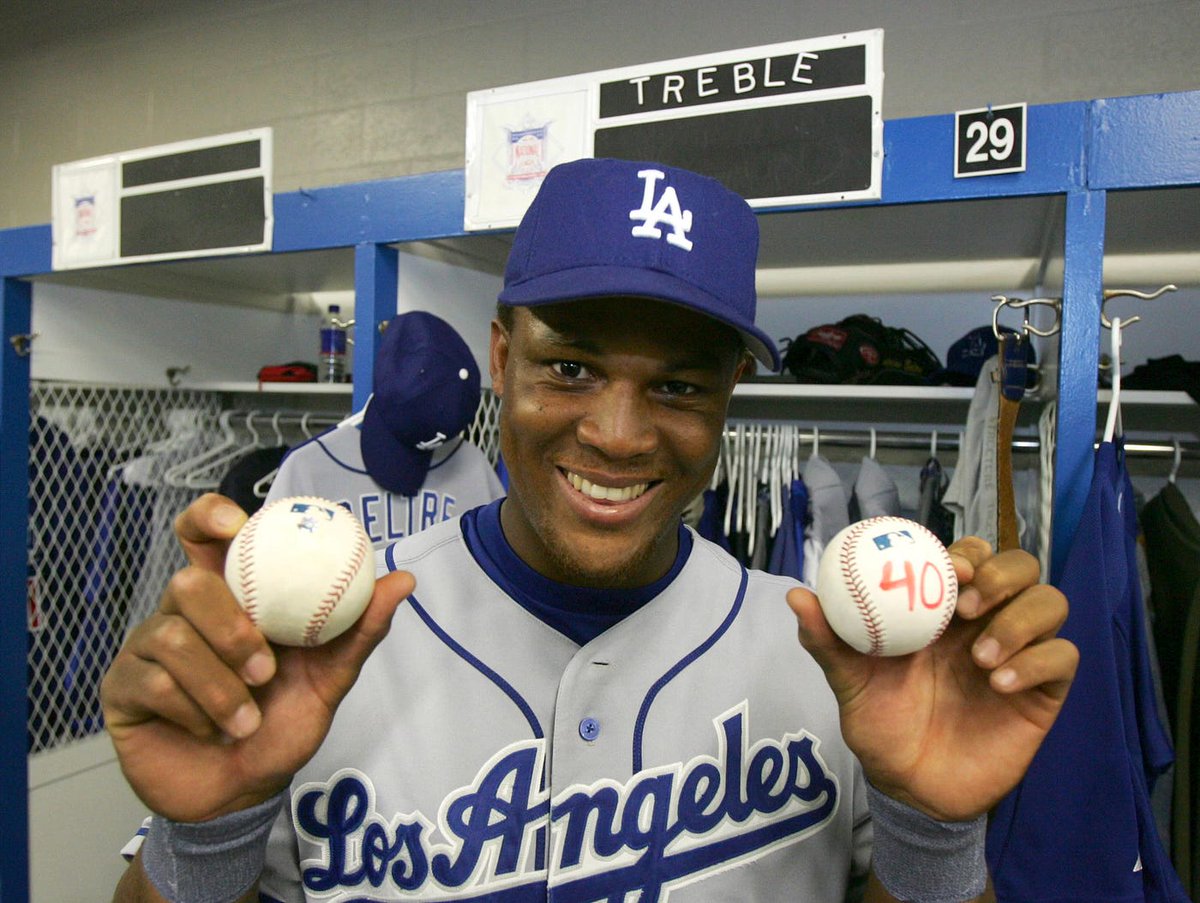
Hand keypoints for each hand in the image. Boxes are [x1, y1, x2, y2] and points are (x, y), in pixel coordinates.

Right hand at [101, 493, 412, 823]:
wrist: (244, 792)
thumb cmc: (281, 723)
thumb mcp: (330, 678)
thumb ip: (359, 629)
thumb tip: (403, 581)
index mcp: (230, 595)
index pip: (204, 534)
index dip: (210, 516)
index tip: (235, 525)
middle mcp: (183, 612)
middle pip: (188, 582)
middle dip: (231, 628)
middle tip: (264, 670)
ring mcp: (148, 646)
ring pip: (172, 636)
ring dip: (219, 686)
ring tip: (246, 719)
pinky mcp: (123, 687)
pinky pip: (152, 682)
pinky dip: (193, 712)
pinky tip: (210, 731)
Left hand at [788, 536, 1077, 821]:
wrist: (911, 789)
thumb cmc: (882, 725)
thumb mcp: (850, 683)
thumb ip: (827, 642)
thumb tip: (797, 596)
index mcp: (942, 609)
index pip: (972, 556)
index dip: (969, 552)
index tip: (952, 567)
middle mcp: (985, 623)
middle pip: (1020, 568)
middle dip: (1002, 575)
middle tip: (968, 604)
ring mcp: (1018, 654)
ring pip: (1050, 603)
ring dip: (1020, 620)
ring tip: (982, 656)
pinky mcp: (1043, 691)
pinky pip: (1064, 657)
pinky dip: (1037, 661)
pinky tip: (1000, 684)